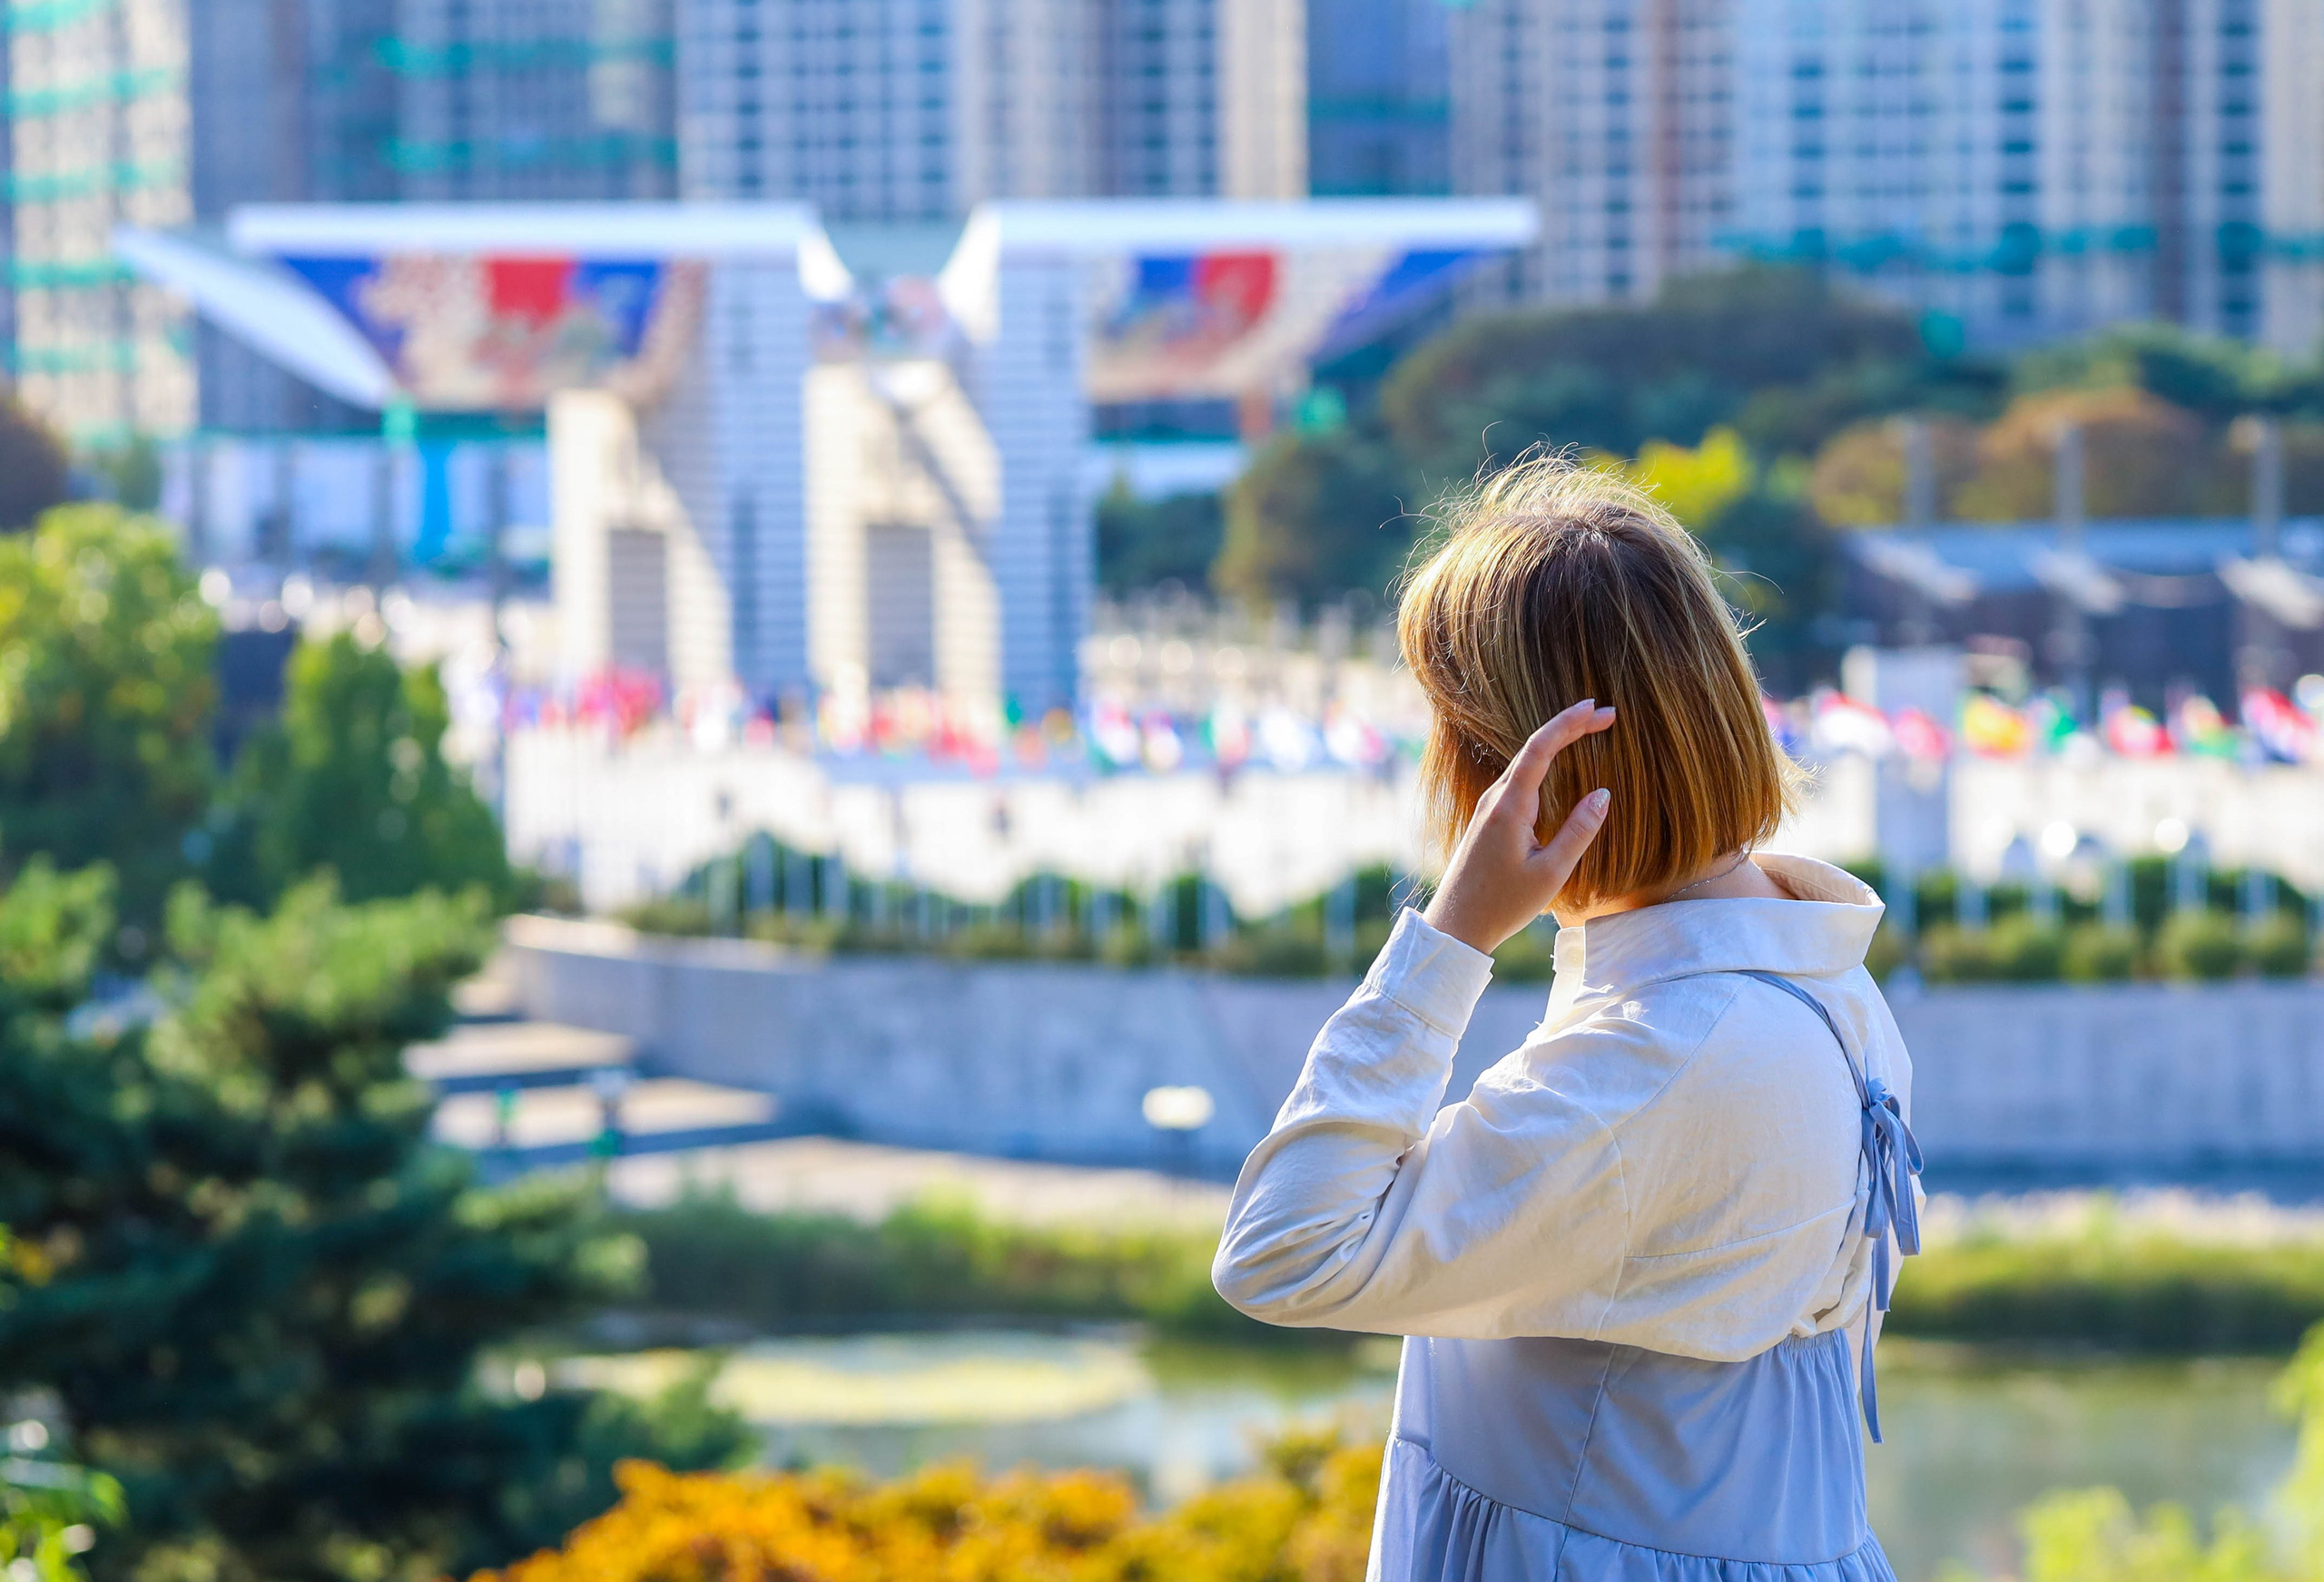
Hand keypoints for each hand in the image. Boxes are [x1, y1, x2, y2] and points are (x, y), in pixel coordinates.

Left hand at [1421, 699, 1616, 954]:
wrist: (1456, 925)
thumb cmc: (1503, 904)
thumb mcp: (1551, 872)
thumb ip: (1579, 831)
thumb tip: (1603, 794)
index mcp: (1510, 807)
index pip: (1540, 749)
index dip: (1569, 723)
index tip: (1596, 707)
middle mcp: (1495, 800)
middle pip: (1533, 749)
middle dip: (1570, 728)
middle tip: (1605, 716)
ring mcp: (1489, 809)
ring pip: (1524, 764)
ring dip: (1556, 744)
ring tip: (1588, 730)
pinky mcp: (1488, 821)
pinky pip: (1518, 781)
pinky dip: (1543, 764)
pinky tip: (1558, 766)